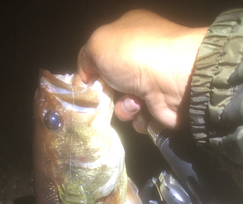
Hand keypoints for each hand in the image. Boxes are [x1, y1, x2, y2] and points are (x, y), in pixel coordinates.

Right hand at [77, 10, 206, 129]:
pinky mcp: (162, 103)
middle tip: (107, 96)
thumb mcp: (98, 44)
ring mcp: (154, 80)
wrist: (173, 79)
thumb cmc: (134, 55)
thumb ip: (85, 58)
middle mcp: (143, 54)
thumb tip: (85, 76)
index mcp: (129, 31)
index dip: (93, 68)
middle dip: (108, 92)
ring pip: (125, 102)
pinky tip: (144, 109)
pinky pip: (141, 117)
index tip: (87, 82)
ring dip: (124, 107)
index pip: (104, 52)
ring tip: (133, 102)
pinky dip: (139, 117)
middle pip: (113, 81)